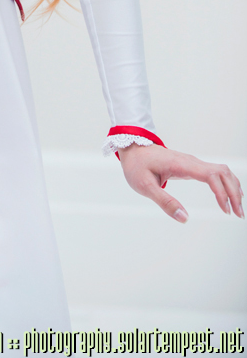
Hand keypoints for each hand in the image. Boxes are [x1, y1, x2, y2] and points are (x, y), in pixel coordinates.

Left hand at [119, 143, 243, 221]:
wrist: (132, 149)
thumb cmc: (137, 166)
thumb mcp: (144, 186)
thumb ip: (165, 202)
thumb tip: (185, 218)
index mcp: (180, 164)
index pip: (211, 175)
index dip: (222, 192)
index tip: (226, 210)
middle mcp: (191, 161)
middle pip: (223, 172)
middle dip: (234, 192)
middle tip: (239, 214)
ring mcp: (193, 163)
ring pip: (222, 171)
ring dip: (233, 188)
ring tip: (237, 209)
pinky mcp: (192, 166)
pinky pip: (216, 172)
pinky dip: (226, 183)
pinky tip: (230, 197)